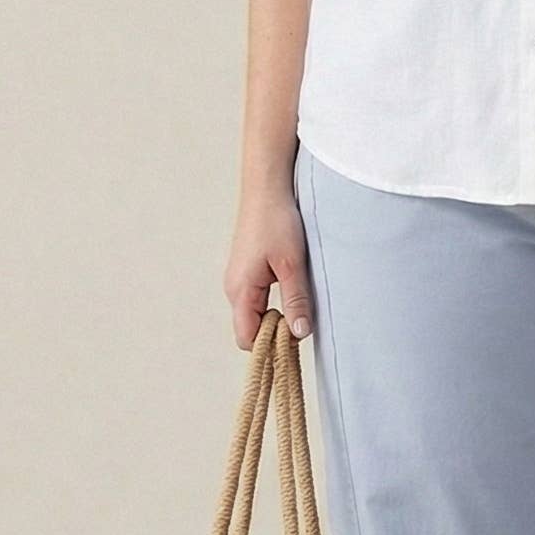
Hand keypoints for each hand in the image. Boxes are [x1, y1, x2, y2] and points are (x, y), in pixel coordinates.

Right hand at [224, 182, 315, 350]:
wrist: (267, 188)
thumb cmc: (278, 221)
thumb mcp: (293, 264)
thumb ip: (296, 299)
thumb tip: (299, 333)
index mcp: (240, 290)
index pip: (246, 338)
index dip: (268, 346)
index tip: (293, 339)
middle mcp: (233, 289)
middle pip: (249, 329)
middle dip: (272, 334)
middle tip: (301, 324)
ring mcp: (238, 280)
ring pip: (254, 314)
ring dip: (275, 317)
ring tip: (299, 308)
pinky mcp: (247, 271)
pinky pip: (256, 300)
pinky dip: (272, 304)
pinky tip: (292, 292)